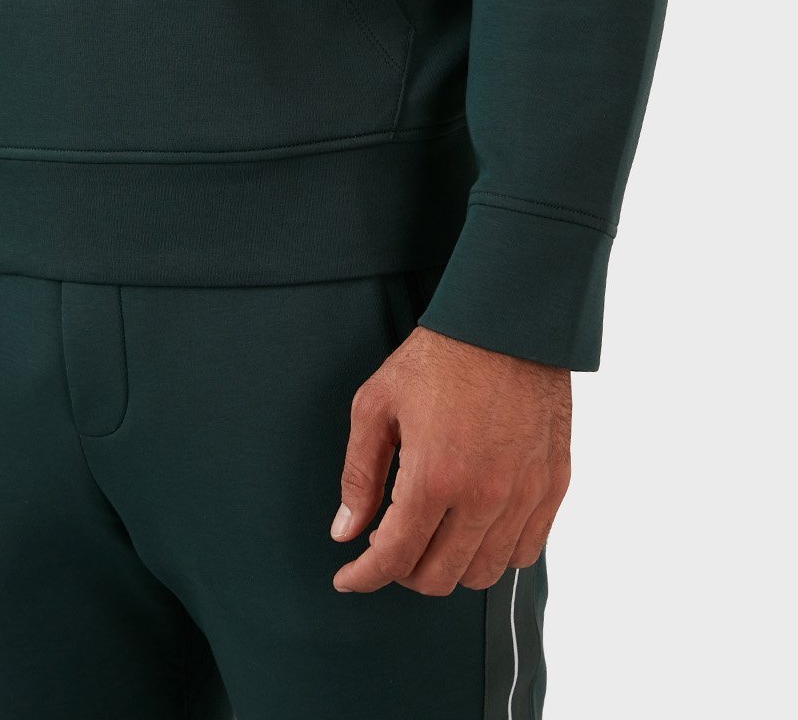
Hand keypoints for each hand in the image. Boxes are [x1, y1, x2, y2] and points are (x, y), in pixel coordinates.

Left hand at [331, 325, 569, 594]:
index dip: (364, 577)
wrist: (506, 322)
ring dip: (450, 567)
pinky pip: (525, 551)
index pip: (395, 557)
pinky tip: (474, 529)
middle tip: (388, 549)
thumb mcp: (377, 404)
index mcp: (434, 476)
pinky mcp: (553, 485)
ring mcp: (524, 495)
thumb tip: (345, 531)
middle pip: (440, 577)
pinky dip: (495, 553)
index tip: (348, 578)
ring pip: (484, 573)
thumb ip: (359, 474)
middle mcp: (484, 496)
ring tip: (431, 538)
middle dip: (403, 573)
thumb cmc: (439, 356)